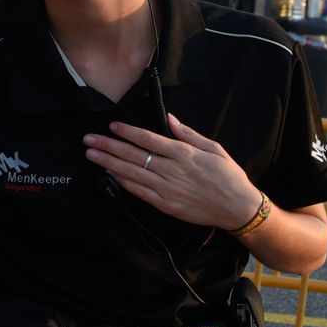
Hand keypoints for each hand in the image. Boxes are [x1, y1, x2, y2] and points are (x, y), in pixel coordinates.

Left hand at [83, 113, 261, 230]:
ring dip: (109, 163)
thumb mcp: (213, 148)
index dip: (127, 133)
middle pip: (134, 156)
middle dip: (109, 146)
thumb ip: (188, 134)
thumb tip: (170, 119)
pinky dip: (123, 182)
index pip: (148, 140)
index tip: (112, 126)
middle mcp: (172, 170)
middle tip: (89, 139)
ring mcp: (167, 189)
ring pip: (132, 173)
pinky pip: (139, 192)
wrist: (237, 208)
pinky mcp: (165, 204)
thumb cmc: (228, 176)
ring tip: (92, 154)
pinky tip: (110, 174)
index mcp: (184, 154)